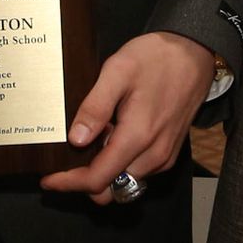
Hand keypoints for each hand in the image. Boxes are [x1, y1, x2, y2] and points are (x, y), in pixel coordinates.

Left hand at [39, 31, 213, 203]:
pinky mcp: (169, 152)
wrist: (194, 52)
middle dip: (84, 181)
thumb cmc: (156, 58)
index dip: (69, 183)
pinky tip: (113, 137)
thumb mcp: (117, 72)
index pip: (97, 180)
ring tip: (95, 139)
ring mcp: (164, 156)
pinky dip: (120, 164)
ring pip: (125, 184)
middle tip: (67, 159)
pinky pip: (138, 172)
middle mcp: (154, 154)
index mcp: (137, 137)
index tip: (49, 179)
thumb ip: (95, 107)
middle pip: (110, 189)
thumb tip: (76, 139)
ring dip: (104, 171)